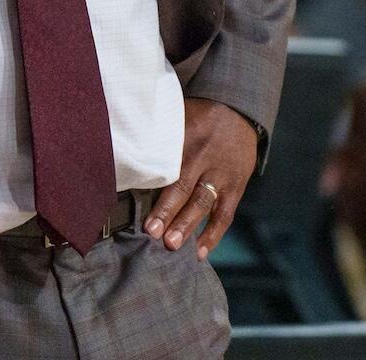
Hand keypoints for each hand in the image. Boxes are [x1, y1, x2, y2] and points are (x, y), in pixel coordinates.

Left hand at [145, 98, 258, 259]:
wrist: (239, 112)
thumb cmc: (199, 117)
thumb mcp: (178, 116)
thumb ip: (159, 134)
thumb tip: (126, 153)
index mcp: (186, 137)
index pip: (167, 163)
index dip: (153, 183)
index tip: (138, 197)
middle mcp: (204, 157)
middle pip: (184, 186)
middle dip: (168, 211)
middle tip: (153, 232)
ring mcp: (222, 175)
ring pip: (204, 203)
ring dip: (188, 225)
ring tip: (172, 244)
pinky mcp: (236, 188)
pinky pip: (225, 215)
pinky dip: (213, 235)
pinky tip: (199, 253)